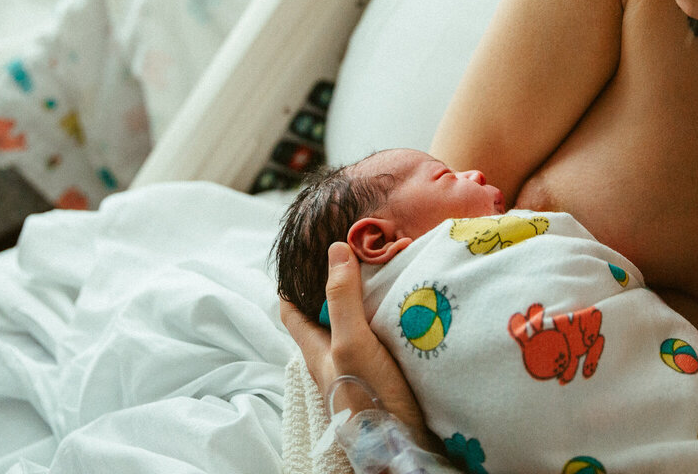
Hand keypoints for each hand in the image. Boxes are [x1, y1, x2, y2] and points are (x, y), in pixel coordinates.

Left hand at [280, 241, 438, 451]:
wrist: (404, 447)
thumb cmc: (370, 400)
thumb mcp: (351, 344)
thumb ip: (342, 300)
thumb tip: (335, 250)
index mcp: (316, 350)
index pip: (291, 310)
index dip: (292, 282)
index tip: (306, 255)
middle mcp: (335, 356)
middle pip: (327, 312)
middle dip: (338, 282)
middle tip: (359, 252)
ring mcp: (360, 365)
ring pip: (357, 321)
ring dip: (368, 297)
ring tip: (386, 269)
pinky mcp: (385, 372)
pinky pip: (381, 334)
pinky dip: (389, 314)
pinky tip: (406, 304)